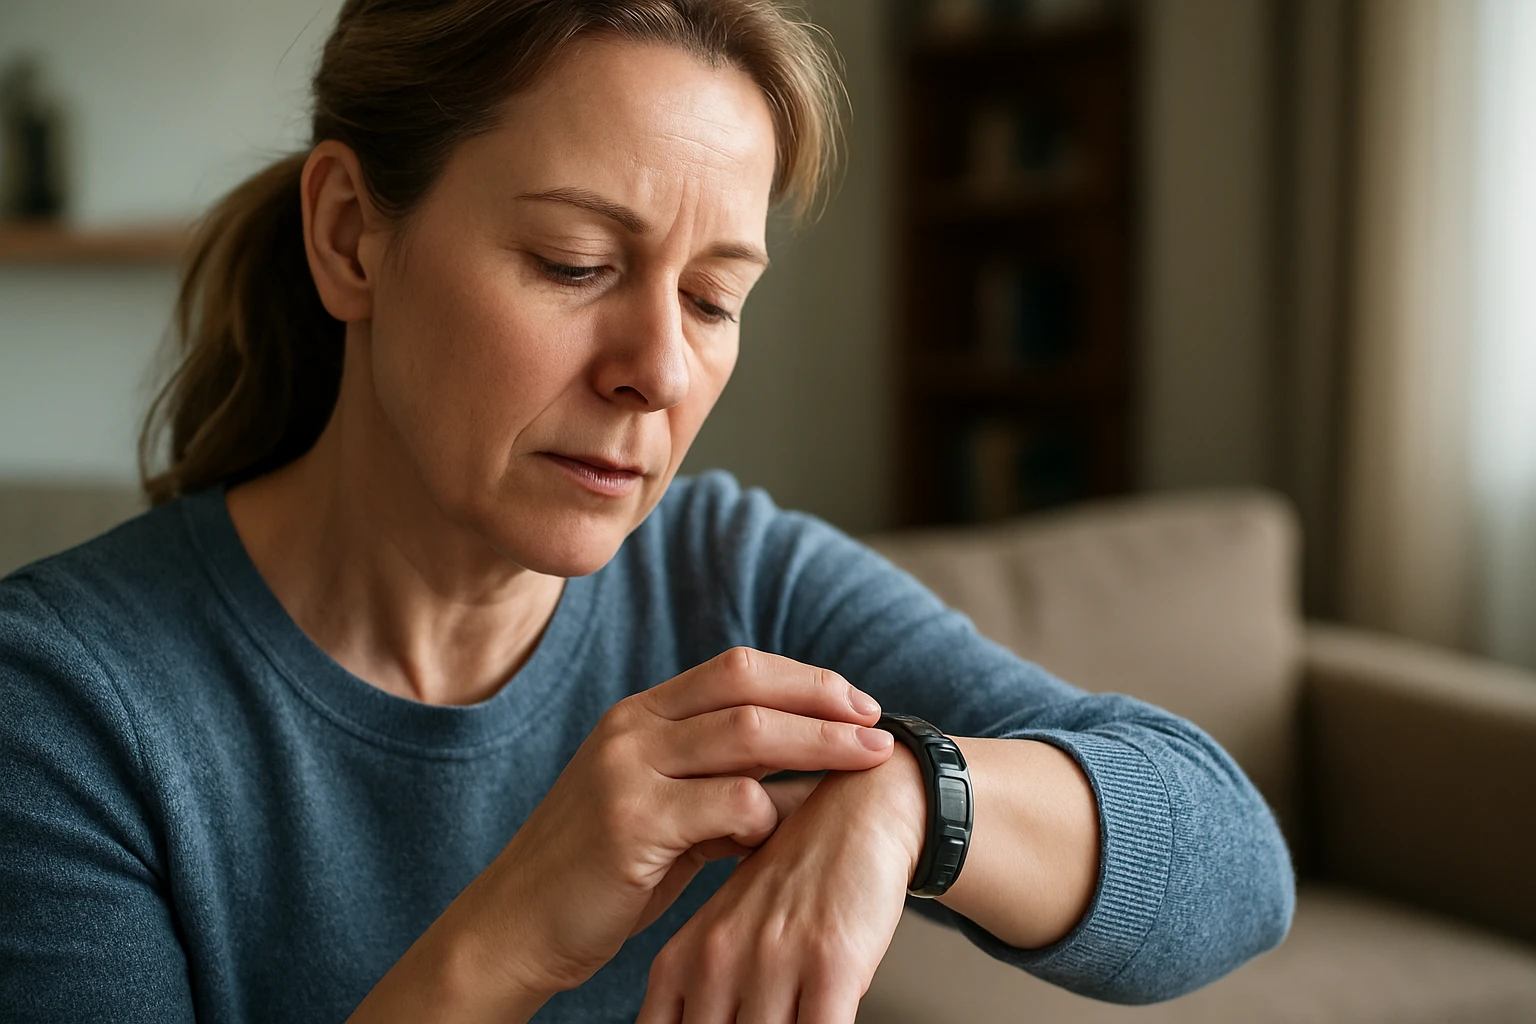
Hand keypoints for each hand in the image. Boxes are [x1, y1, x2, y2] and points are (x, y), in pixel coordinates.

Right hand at [417, 648, 895, 1011]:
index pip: (736, 668)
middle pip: (749, 689)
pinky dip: (768, 814)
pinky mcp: (630, 823)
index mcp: (639, 715)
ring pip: (746, 736)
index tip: (857, 703)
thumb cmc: (597, 874)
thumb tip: (794, 776)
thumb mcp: (656, 809)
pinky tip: (783, 833)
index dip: (804, 678)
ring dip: (818, 746)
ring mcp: (626, 771)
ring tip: (865, 762)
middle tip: (878, 726)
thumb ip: (714, 782)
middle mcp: (631, 728)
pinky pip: (727, 804)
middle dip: (824, 703)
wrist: (514, 927)